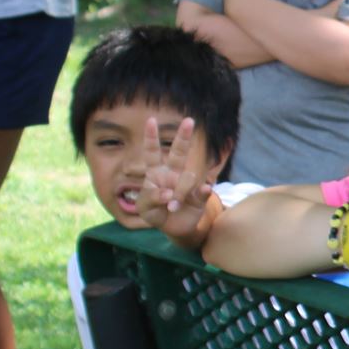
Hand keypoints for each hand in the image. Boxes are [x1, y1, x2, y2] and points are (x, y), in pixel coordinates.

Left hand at [133, 115, 215, 246]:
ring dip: (179, 194)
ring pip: (187, 178)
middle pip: (178, 153)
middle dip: (183, 137)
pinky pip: (203, 191)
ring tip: (172, 207)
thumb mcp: (144, 208)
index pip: (152, 153)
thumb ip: (151, 198)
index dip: (151, 137)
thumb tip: (169, 193)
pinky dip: (203, 192)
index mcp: (156, 173)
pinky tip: (204, 191)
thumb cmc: (155, 213)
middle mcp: (173, 174)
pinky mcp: (200, 196)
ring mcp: (187, 184)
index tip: (151, 120)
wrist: (173, 228)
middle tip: (189, 120)